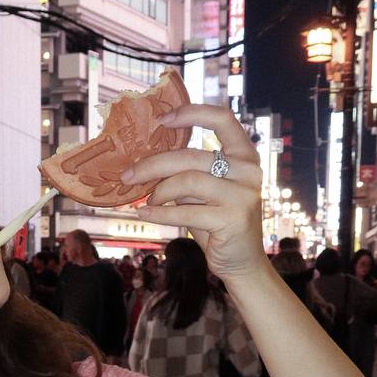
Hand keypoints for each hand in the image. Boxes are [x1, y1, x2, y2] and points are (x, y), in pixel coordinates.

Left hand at [120, 103, 264, 279]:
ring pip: (187, 182)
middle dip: (153, 165)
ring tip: (147, 201)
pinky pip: (185, 212)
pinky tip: (145, 213)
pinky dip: (160, 214)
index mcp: (245, 156)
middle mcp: (248, 171)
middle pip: (191, 156)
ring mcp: (242, 195)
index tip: (162, 119)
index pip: (223, 119)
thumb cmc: (220, 224)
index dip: (192, 113)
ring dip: (159, 192)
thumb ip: (190, 175)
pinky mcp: (231, 219)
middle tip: (128, 175)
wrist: (243, 262)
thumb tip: (149, 163)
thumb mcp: (207, 193)